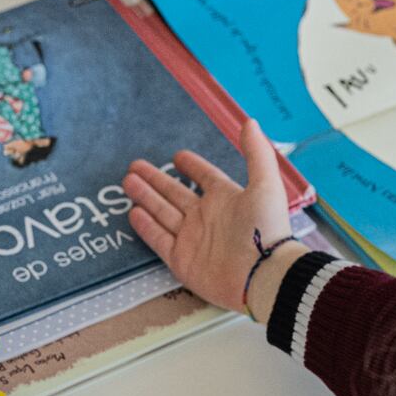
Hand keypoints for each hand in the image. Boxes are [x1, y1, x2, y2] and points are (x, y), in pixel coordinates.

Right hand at [123, 119, 298, 315]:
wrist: (264, 274)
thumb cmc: (267, 228)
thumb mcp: (266, 184)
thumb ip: (256, 153)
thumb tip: (249, 121)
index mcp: (226, 198)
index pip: (204, 177)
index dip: (192, 166)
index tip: (177, 156)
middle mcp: (206, 217)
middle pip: (174, 193)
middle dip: (155, 180)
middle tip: (134, 165)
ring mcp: (192, 239)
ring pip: (162, 213)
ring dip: (146, 197)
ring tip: (128, 182)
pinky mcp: (182, 260)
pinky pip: (159, 240)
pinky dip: (146, 226)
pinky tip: (134, 212)